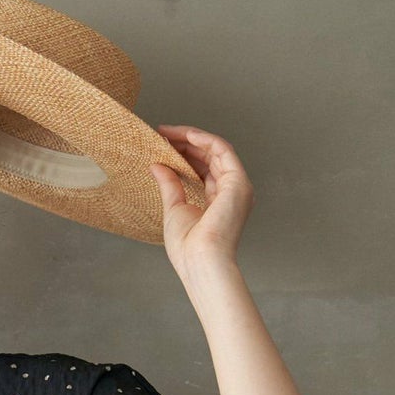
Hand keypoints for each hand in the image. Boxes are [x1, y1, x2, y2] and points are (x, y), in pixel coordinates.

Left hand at [149, 126, 253, 280]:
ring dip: (192, 138)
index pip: (203, 169)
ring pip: (216, 150)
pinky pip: (222, 150)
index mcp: (218, 202)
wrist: (200, 262)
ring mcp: (237, 186)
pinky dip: (204, 140)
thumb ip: (169, 185)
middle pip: (210, 157)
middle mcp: (231, 192)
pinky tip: (186, 135)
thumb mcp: (174, 209)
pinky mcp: (238, 182)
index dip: (184, 154)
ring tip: (168, 133)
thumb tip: (156, 165)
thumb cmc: (188, 247)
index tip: (163, 144)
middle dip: (186, 143)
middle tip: (162, 134)